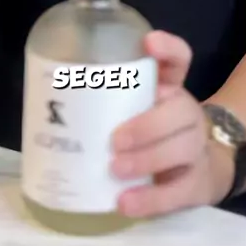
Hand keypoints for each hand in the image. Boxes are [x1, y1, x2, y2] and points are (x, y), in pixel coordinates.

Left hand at [110, 31, 234, 218]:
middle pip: (181, 110)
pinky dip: (151, 199)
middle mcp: (187, 113)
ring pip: (183, 149)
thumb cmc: (153, 132)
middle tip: (114, 140)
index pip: (179, 59)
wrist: (200, 168)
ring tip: (115, 169)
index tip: (147, 42)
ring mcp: (196, 148)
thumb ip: (106, 97)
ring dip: (147, 158)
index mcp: (170, 88)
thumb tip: (45, 94)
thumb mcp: (136, 108)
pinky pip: (178, 192)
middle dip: (148, 125)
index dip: (167, 48)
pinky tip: (124, 202)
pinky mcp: (197, 183)